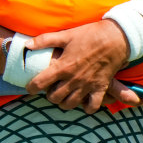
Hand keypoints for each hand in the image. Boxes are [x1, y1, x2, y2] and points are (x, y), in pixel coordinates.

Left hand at [25, 19, 140, 112]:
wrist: (115, 37)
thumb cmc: (90, 34)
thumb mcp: (66, 34)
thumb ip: (45, 40)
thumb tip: (27, 45)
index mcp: (63, 66)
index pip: (40, 83)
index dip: (31, 87)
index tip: (31, 87)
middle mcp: (73, 79)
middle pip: (54, 97)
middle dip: (49, 95)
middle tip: (51, 88)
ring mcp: (87, 85)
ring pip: (70, 104)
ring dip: (64, 102)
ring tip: (65, 95)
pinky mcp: (100, 88)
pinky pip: (92, 106)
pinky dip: (86, 107)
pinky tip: (83, 101)